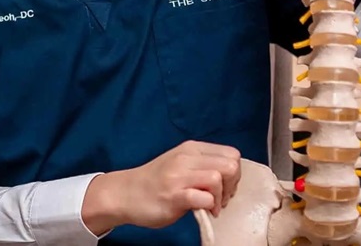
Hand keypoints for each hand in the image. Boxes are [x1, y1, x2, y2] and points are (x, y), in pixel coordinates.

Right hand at [81, 141, 240, 234]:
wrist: (126, 193)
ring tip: (212, 206)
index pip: (231, 153)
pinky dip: (209, 207)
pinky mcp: (174, 195)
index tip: (224, 186)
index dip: (234, 173)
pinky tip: (202, 211)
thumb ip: (203, 164)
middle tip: (221, 198)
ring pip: (218, 179)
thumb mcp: (181, 163)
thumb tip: (230, 175)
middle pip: (230, 165)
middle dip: (232, 185)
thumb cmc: (157, 181)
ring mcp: (179, 176)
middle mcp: (186, 158)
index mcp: (191, 148)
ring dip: (220, 197)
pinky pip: (203, 198)